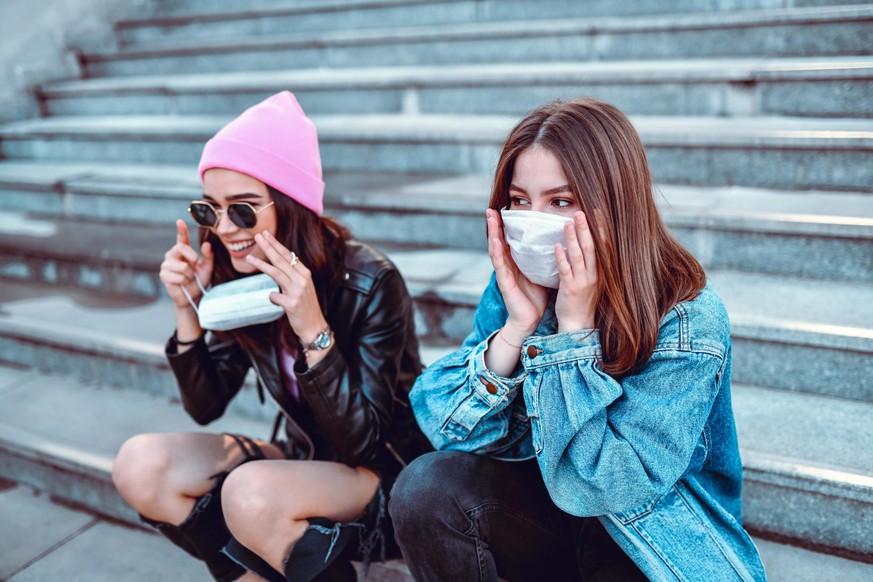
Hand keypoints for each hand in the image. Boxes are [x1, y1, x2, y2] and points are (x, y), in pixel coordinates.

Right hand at [159, 219, 213, 309]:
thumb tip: (207, 244)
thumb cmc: (199, 280)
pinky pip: (178, 276)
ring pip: (182, 266)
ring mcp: (166, 264)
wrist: (193, 296)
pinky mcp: (163, 275)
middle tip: (195, 267)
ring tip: (187, 278)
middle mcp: (172, 255)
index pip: (182, 239)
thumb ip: (209, 256)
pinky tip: (182, 283)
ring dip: (189, 275)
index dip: (181, 230)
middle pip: (181, 248)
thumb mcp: (208, 267)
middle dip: (192, 258)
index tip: (180, 221)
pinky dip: (183, 281)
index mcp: (183, 251)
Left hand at [245, 230, 327, 343]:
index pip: (288, 255)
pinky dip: (272, 298)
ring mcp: (297, 291)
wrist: (314, 325)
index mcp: (305, 273)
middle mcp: (302, 279)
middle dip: (268, 247)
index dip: (275, 244)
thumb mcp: (302, 286)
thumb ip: (292, 274)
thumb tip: (278, 261)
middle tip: (257, 236)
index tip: (265, 234)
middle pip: (281, 260)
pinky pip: (274, 296)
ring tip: (249, 257)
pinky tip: (276, 301)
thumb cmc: (306, 305)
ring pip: (276, 273)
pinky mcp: (291, 304)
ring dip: (261, 264)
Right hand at [486, 209, 547, 339]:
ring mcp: (503, 273)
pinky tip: (495, 241)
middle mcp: (507, 265)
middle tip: (490, 208)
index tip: (503, 209)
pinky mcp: (504, 283)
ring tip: (490, 218)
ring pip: (496, 249)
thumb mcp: (540, 271)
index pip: (509, 239)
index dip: (505, 225)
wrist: (530, 319)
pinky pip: (499, 265)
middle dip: (494, 225)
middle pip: (499, 241)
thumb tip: (557, 241)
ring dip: (492, 233)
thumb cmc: (535, 296)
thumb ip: (542, 258)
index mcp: (515, 262)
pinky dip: (497, 252)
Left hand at [554, 211, 597, 332]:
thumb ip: (590, 262)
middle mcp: (594, 275)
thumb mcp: (592, 279)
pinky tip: (556, 246)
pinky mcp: (571, 289)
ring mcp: (583, 282)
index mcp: (601, 271)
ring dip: (573, 239)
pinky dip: (561, 258)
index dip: (600, 229)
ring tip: (568, 223)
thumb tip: (586, 241)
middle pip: (591, 247)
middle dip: (586, 229)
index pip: (603, 246)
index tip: (596, 212)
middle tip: (580, 212)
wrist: (578, 324)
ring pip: (578, 257)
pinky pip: (566, 271)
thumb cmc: (583, 300)